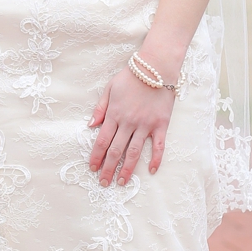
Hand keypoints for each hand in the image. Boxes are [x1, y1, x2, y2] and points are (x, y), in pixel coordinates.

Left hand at [87, 68, 170, 185]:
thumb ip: (100, 108)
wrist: (156, 67)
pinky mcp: (161, 125)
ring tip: (122, 182)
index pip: (102, 140)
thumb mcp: (110, 88)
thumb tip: (90, 125)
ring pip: (134, 152)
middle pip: (116, 150)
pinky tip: (152, 171)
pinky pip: (158, 146)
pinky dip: (156, 159)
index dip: (96, 156)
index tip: (92, 168)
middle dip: (108, 168)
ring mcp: (145, 125)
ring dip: (127, 169)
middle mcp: (128, 122)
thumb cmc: (131, 76)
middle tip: (104, 183)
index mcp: (115, 114)